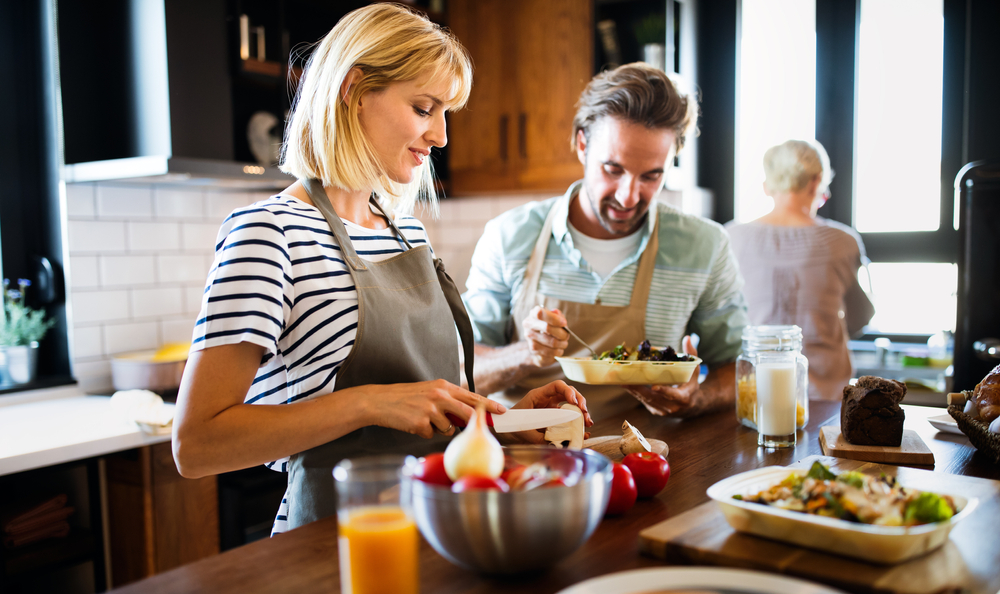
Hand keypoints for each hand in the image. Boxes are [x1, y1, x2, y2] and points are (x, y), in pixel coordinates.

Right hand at [366, 379, 506, 438]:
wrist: (380, 401)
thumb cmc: (406, 398)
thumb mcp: (429, 393)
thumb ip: (448, 402)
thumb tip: (465, 417)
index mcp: (443, 387)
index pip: (472, 396)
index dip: (489, 405)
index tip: (503, 411)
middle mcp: (439, 395)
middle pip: (467, 412)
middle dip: (476, 423)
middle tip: (483, 430)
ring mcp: (430, 409)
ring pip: (448, 428)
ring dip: (439, 429)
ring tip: (423, 419)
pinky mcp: (421, 422)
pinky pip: (431, 435)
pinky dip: (424, 433)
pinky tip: (413, 423)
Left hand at [502, 380, 593, 443]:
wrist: (507, 429)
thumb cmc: (514, 426)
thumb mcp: (526, 432)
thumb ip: (542, 438)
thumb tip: (560, 445)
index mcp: (539, 396)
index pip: (557, 386)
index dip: (569, 391)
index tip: (575, 402)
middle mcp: (547, 399)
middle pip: (569, 392)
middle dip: (580, 401)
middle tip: (585, 413)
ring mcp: (552, 406)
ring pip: (572, 403)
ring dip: (582, 412)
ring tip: (588, 423)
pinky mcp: (555, 416)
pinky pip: (569, 416)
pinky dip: (577, 422)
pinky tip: (583, 431)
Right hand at [521, 306, 568, 367]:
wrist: (537, 345)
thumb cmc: (547, 329)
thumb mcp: (553, 319)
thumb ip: (557, 315)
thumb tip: (558, 315)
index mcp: (533, 315)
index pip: (540, 313)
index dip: (554, 318)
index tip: (564, 323)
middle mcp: (528, 326)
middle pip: (547, 328)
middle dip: (562, 332)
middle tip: (566, 335)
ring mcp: (530, 339)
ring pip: (552, 342)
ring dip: (562, 343)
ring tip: (563, 342)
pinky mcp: (534, 351)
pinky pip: (552, 352)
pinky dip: (559, 351)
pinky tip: (559, 349)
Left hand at [624, 336, 702, 416]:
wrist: (691, 406)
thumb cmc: (691, 384)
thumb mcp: (694, 370)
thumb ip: (691, 355)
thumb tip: (687, 338)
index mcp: (684, 398)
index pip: (674, 395)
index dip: (664, 391)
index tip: (654, 386)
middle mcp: (672, 407)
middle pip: (653, 398)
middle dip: (639, 389)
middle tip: (627, 380)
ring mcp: (662, 410)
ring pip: (645, 400)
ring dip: (633, 390)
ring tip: (621, 380)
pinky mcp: (654, 410)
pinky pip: (643, 400)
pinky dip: (634, 392)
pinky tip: (625, 383)